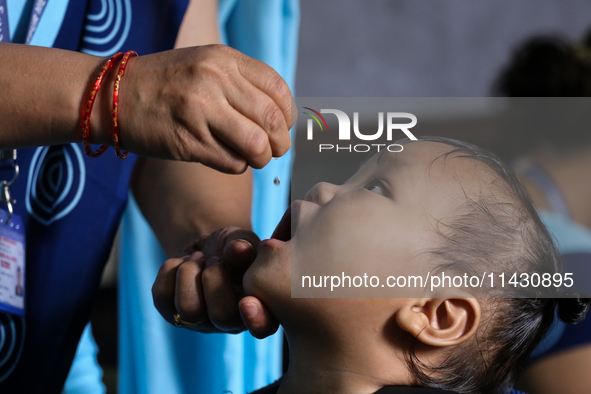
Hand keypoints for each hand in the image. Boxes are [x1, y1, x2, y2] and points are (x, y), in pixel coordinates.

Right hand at [112, 45, 293, 172]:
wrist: (112, 95)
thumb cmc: (165, 84)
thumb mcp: (205, 65)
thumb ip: (242, 83)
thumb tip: (281, 116)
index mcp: (224, 59)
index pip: (279, 90)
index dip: (287, 115)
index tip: (280, 126)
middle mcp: (215, 80)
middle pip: (273, 121)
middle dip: (279, 144)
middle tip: (271, 150)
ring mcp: (201, 111)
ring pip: (257, 146)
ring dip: (260, 159)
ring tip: (250, 157)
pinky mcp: (188, 141)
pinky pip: (233, 163)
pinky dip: (236, 166)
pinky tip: (223, 156)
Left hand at [152, 227, 278, 337]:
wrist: (207, 246)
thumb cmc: (234, 246)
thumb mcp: (244, 241)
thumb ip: (245, 245)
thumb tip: (237, 249)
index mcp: (258, 306)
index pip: (263, 326)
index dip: (257, 319)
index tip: (247, 300)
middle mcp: (229, 323)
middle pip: (221, 316)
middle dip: (214, 277)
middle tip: (214, 259)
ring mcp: (199, 322)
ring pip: (188, 309)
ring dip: (190, 272)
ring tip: (198, 258)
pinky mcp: (171, 313)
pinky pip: (162, 296)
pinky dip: (170, 269)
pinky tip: (183, 262)